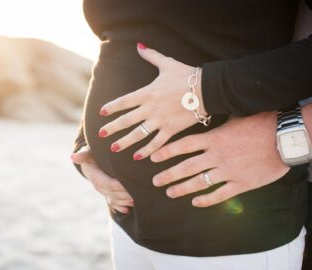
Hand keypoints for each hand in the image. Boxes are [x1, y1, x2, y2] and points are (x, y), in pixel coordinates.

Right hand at [71, 146, 133, 213]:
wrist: (90, 162)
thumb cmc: (92, 154)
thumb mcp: (88, 152)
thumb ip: (83, 154)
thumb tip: (73, 156)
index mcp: (95, 176)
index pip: (108, 183)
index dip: (118, 185)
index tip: (129, 184)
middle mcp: (98, 186)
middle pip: (113, 193)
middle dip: (125, 194)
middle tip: (139, 191)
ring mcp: (102, 192)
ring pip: (114, 199)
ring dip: (125, 201)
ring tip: (137, 199)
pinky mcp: (107, 194)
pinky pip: (113, 203)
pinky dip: (120, 207)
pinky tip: (127, 209)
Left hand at [98, 42, 207, 160]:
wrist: (207, 89)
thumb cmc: (187, 75)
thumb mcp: (167, 63)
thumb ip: (151, 55)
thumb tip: (139, 45)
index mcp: (147, 93)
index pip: (124, 101)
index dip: (111, 107)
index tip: (101, 113)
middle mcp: (150, 108)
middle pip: (126, 120)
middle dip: (112, 128)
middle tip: (100, 134)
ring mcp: (160, 120)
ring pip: (138, 134)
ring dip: (125, 142)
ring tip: (113, 148)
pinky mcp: (171, 130)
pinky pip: (156, 143)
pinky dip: (147, 151)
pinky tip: (137, 157)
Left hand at [150, 112, 289, 206]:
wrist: (285, 138)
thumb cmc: (262, 123)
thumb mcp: (236, 117)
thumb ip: (218, 120)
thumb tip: (204, 112)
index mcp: (214, 139)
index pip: (184, 146)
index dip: (166, 152)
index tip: (153, 158)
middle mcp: (217, 156)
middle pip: (187, 167)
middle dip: (169, 174)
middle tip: (155, 181)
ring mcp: (228, 171)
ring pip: (200, 182)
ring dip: (182, 188)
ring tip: (169, 192)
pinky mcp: (241, 183)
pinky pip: (220, 194)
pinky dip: (207, 199)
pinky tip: (196, 202)